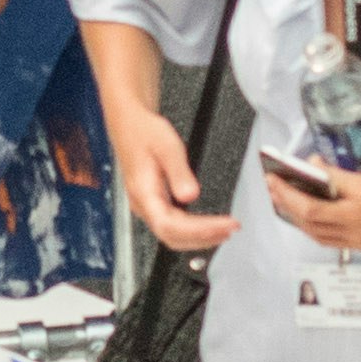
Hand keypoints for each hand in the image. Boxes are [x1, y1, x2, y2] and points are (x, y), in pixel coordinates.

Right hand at [114, 106, 234, 258]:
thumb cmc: (144, 132)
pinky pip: (172, 226)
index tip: (224, 224)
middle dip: (204, 238)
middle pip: (172, 237)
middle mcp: (142, 205)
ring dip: (200, 238)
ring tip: (224, 230)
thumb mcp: (167, 146)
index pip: (170, 225)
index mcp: (143, 193)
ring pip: (172, 236)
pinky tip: (207, 226)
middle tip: (231, 228)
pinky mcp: (153, 204)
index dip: (200, 230)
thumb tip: (190, 196)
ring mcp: (146, 207)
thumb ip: (179, 172)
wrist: (129, 123)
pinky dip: (193, 231)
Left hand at [259, 150, 360, 265]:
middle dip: (286, 195)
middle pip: (310, 211)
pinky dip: (307, 227)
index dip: (312, 170)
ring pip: (312, 228)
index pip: (329, 181)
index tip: (307, 159)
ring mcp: (355, 234)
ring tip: (277, 196)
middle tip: (271, 179)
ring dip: (291, 213)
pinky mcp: (358, 245)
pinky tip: (298, 217)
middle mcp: (356, 217)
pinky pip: (323, 239)